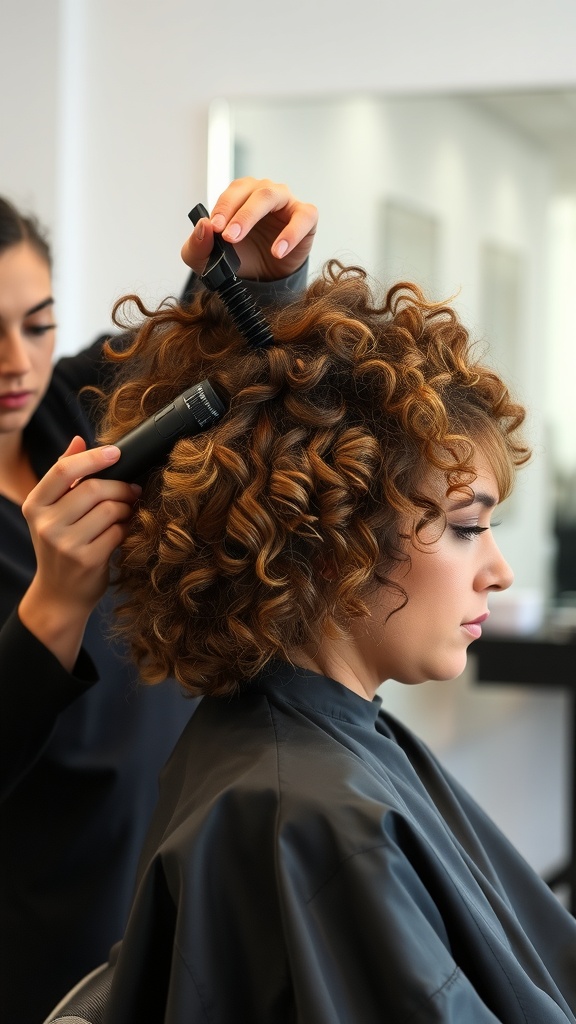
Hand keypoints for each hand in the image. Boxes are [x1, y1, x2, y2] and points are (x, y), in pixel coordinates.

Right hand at [18, 437, 140, 670]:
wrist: (59, 594)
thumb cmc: (60, 545)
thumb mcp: (53, 511)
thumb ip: (65, 475)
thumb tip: (79, 439)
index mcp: (35, 505)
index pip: (63, 470)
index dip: (93, 457)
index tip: (116, 452)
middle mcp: (46, 524)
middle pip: (93, 488)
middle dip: (120, 486)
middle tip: (132, 490)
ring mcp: (65, 544)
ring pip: (110, 509)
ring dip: (126, 508)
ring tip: (126, 512)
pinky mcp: (87, 560)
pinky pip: (118, 531)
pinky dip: (127, 527)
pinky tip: (124, 530)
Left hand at [181, 177, 317, 281]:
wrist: (263, 277)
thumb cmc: (238, 257)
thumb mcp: (207, 258)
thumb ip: (198, 245)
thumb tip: (203, 227)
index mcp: (240, 194)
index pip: (232, 193)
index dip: (223, 209)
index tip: (214, 228)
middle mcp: (264, 192)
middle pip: (253, 192)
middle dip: (239, 214)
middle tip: (228, 236)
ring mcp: (286, 202)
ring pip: (273, 196)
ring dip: (256, 216)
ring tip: (247, 241)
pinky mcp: (306, 218)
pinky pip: (303, 217)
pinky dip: (292, 233)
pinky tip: (278, 251)